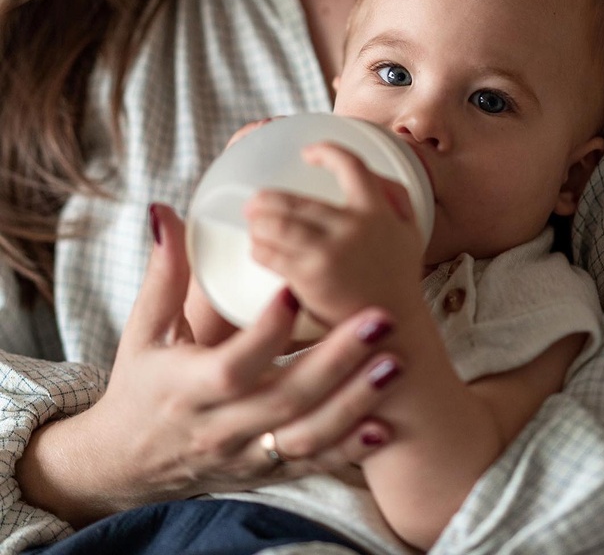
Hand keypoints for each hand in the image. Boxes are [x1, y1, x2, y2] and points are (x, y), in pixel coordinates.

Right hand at [15, 204, 401, 526]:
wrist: (129, 462)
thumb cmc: (141, 384)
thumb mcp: (144, 330)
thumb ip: (164, 273)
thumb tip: (165, 212)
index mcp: (188, 388)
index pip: (232, 365)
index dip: (266, 332)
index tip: (295, 291)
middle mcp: (219, 428)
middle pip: (284, 398)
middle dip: (336, 361)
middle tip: (380, 318)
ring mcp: (246, 455)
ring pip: (305, 436)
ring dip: (353, 403)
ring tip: (393, 365)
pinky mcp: (265, 473)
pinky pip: (312, 464)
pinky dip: (348, 449)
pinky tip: (383, 426)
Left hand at [245, 143, 426, 326]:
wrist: (394, 331)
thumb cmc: (398, 279)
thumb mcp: (410, 230)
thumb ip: (393, 196)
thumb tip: (365, 171)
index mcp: (379, 210)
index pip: (351, 164)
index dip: (326, 152)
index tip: (308, 154)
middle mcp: (355, 226)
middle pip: (296, 200)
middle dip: (267, 198)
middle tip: (254, 201)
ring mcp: (331, 252)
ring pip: (278, 224)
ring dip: (258, 222)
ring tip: (253, 223)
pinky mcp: (311, 278)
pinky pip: (272, 255)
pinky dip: (259, 249)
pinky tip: (257, 249)